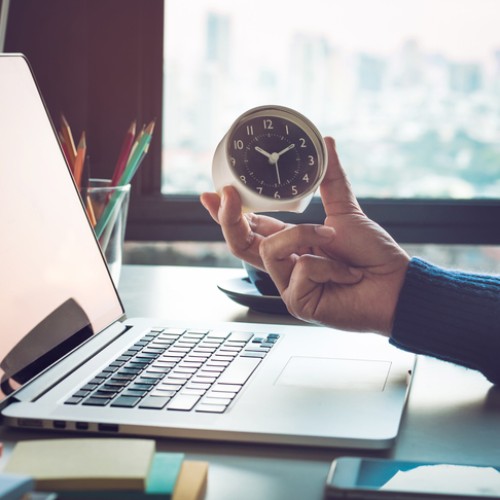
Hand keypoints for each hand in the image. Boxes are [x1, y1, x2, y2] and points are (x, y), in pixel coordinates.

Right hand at [200, 137, 409, 334]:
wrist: (395, 285)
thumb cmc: (371, 254)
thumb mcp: (345, 211)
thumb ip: (331, 179)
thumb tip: (326, 141)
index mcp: (289, 245)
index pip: (249, 228)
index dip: (227, 212)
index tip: (211, 192)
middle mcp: (283, 265)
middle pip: (239, 243)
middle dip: (228, 217)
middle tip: (226, 194)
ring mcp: (287, 287)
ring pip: (270, 250)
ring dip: (305, 235)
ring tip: (334, 240)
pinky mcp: (297, 303)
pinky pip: (300, 270)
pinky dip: (328, 265)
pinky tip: (345, 274)